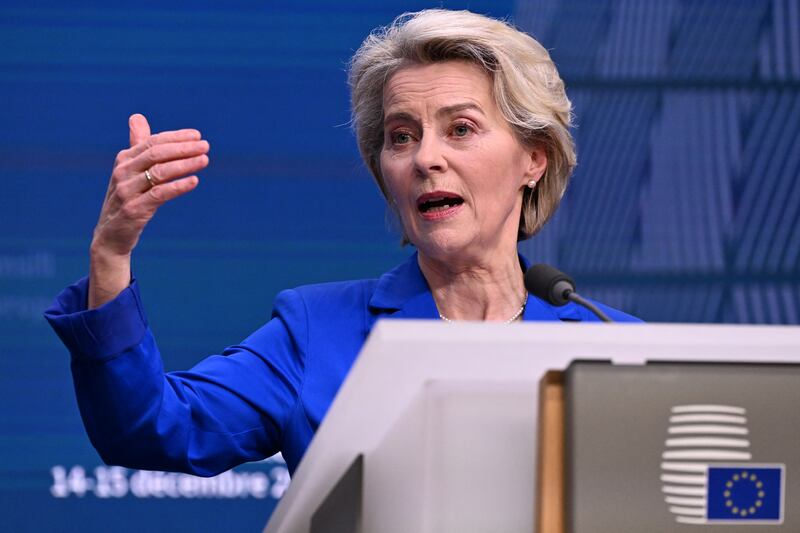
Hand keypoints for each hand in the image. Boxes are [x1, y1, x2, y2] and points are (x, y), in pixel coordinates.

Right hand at [88, 114, 209, 307]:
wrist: (111, 235)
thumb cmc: (126, 198)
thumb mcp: (129, 170)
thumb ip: (137, 144)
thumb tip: (137, 117)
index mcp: (124, 159)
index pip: (153, 142)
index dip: (176, 137)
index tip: (198, 135)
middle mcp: (123, 172)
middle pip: (156, 154)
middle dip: (183, 148)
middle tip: (205, 146)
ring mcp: (127, 191)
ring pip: (159, 172)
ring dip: (184, 164)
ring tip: (205, 160)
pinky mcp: (134, 210)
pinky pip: (159, 194)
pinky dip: (178, 186)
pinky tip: (194, 181)